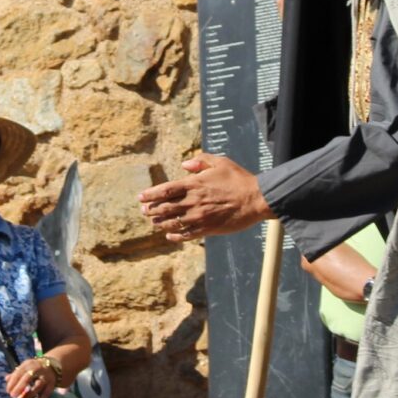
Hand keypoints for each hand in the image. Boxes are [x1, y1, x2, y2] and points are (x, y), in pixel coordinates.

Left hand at [4, 357, 57, 397]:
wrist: (52, 366)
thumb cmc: (34, 368)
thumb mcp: (25, 367)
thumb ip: (16, 373)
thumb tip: (6, 379)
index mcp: (29, 364)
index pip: (19, 372)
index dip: (13, 382)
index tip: (8, 390)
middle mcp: (38, 369)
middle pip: (28, 378)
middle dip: (19, 387)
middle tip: (12, 396)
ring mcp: (46, 378)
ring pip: (37, 387)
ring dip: (28, 395)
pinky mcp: (51, 386)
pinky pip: (45, 395)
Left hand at [139, 153, 272, 241]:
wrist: (256, 199)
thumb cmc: (239, 179)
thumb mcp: (220, 162)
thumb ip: (201, 160)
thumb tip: (185, 164)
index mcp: (194, 184)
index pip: (165, 190)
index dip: (150, 194)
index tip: (141, 197)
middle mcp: (194, 201)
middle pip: (165, 207)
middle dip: (151, 209)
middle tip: (143, 211)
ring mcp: (200, 216)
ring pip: (173, 222)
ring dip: (160, 223)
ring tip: (153, 222)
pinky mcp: (208, 228)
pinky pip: (187, 234)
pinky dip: (176, 236)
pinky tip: (169, 235)